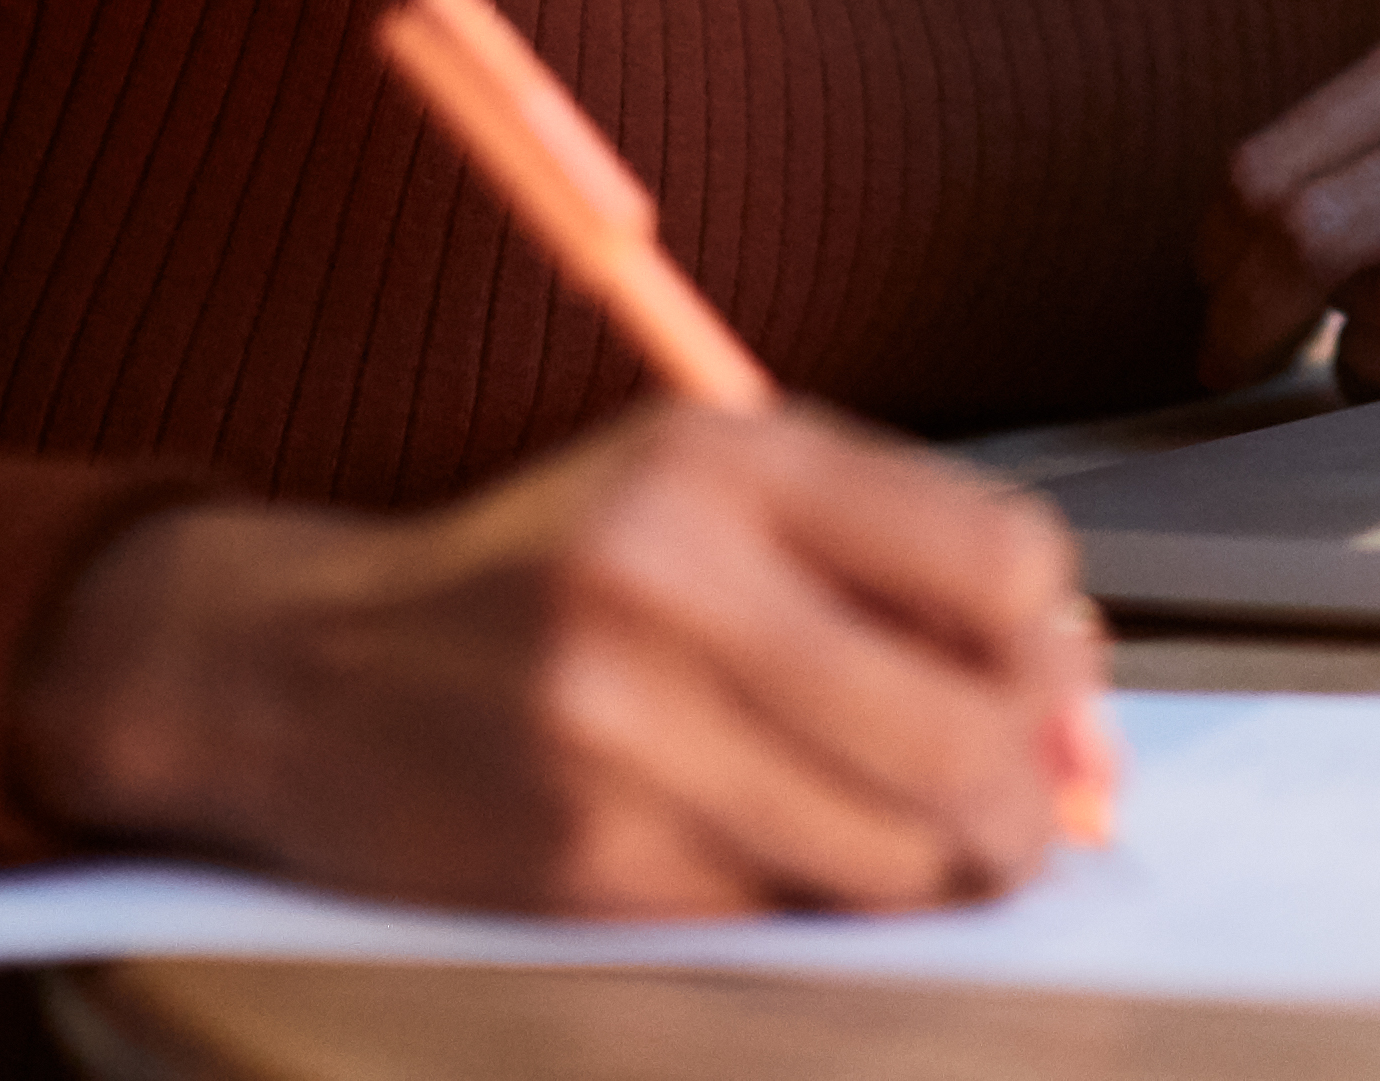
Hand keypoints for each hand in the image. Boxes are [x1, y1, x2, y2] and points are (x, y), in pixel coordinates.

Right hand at [6, 403, 1112, 914]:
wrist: (305, 672)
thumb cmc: (545, 574)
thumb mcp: (709, 487)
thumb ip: (892, 554)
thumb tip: (1074, 691)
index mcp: (722, 460)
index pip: (998, 562)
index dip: (1054, 646)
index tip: (1049, 685)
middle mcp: (668, 583)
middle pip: (964, 732)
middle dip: (1030, 798)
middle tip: (1030, 818)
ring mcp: (617, 734)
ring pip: (893, 854)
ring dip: (943, 873)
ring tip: (919, 845)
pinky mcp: (580, 867)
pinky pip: (785, 919)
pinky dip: (821, 910)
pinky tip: (786, 862)